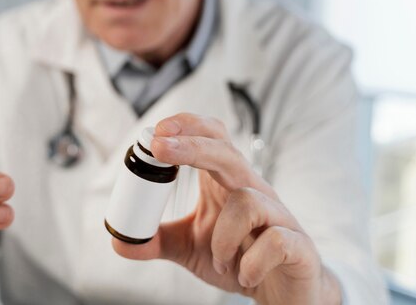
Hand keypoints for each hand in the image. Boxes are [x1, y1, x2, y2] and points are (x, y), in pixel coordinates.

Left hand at [112, 113, 341, 304]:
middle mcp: (253, 192)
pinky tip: (243, 273)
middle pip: (228, 153)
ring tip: (218, 257)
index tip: (157, 132)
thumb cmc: (239, 259)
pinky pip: (276, 240)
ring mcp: (278, 216)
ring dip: (223, 235)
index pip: (212, 139)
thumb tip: (118, 241)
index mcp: (227, 184)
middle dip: (193, 146)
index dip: (188, 127)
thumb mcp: (190, 248)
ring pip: (249, 202)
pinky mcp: (298, 245)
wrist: (285, 294)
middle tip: (160, 148)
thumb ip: (157, 240)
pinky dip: (251, 260)